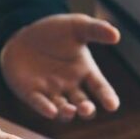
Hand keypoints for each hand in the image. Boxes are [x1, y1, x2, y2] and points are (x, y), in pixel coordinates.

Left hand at [0, 13, 120, 121]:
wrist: (23, 35)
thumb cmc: (55, 31)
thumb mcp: (77, 26)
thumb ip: (96, 29)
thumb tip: (116, 34)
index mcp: (86, 72)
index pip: (100, 88)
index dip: (107, 97)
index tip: (112, 106)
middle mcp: (71, 86)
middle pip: (83, 104)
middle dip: (86, 109)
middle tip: (86, 108)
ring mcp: (51, 92)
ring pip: (63, 109)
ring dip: (67, 112)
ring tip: (70, 110)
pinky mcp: (31, 93)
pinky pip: (39, 103)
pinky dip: (45, 108)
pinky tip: (50, 111)